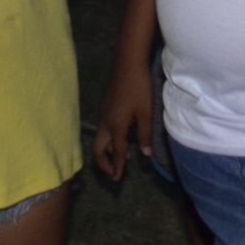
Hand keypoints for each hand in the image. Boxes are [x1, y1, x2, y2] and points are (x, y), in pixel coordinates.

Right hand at [92, 53, 154, 181]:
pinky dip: (108, 140)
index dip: (116, 167)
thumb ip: (145, 134)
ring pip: (99, 139)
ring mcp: (103, 114)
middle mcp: (105, 122)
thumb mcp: (146, 113)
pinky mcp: (104, 107)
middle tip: (112, 173)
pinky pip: (103, 130)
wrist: (127, 64)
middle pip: (98, 149)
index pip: (115, 152)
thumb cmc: (139, 88)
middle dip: (103, 163)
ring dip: (106, 151)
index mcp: (116, 126)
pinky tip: (121, 138)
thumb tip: (145, 154)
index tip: (116, 179)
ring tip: (120, 159)